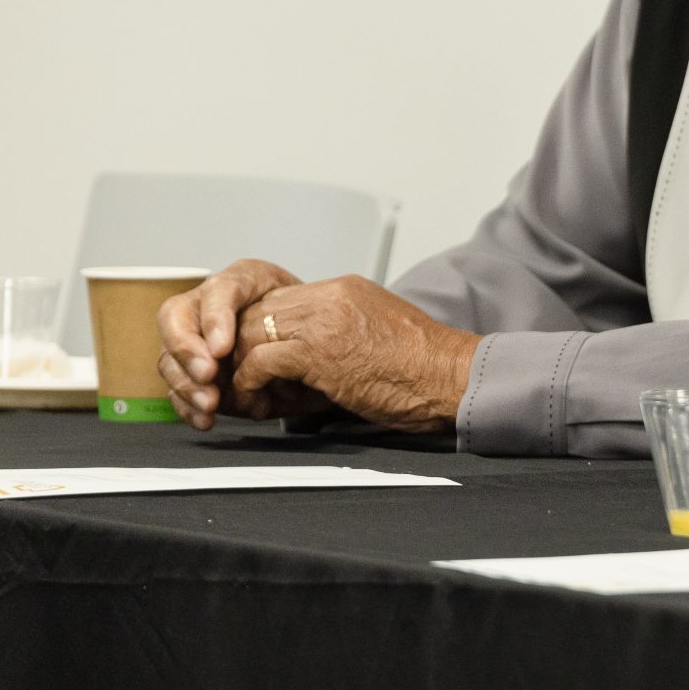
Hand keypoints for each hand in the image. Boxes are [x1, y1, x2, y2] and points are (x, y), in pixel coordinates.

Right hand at [158, 258, 326, 429]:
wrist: (317, 347)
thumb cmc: (314, 326)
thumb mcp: (313, 318)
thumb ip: (292, 329)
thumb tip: (272, 360)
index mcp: (242, 283)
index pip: (219, 290)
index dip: (215, 318)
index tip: (223, 348)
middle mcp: (209, 305)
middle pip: (176, 317)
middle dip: (188, 349)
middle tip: (209, 374)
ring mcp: (194, 338)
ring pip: (170, 355)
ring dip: (186, 383)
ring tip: (211, 403)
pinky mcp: (191, 371)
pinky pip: (176, 387)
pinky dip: (188, 406)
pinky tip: (205, 419)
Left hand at [229, 276, 478, 433]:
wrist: (450, 377)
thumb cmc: (422, 369)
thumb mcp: (376, 333)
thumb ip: (339, 334)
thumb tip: (303, 363)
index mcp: (345, 289)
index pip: (280, 299)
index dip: (261, 330)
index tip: (255, 358)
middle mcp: (331, 297)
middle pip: (260, 311)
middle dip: (242, 347)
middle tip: (238, 377)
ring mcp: (324, 321)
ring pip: (253, 332)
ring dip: (241, 366)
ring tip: (244, 393)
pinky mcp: (319, 351)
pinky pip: (262, 360)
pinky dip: (251, 382)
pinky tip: (258, 399)